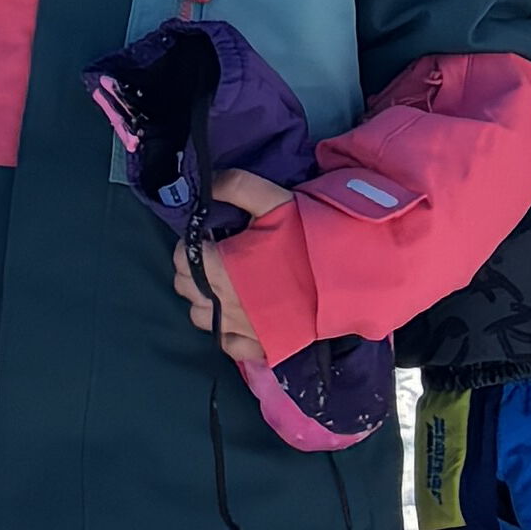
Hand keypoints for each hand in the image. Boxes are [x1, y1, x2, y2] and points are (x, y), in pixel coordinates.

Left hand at [169, 162, 293, 371]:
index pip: (182, 258)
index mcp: (222, 268)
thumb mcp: (274, 201)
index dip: (191, 243)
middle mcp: (224, 302)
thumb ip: (237, 186)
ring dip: (205, 299)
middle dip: (193, 269)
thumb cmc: (308, 238)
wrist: (347, 277)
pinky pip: (227, 344)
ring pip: (200, 316)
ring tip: (223, 283)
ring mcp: (241, 327)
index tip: (208, 237)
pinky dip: (225, 331)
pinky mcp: (260, 344)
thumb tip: (208, 185)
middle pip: (186, 287)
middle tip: (215, 256)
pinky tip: (237, 314)